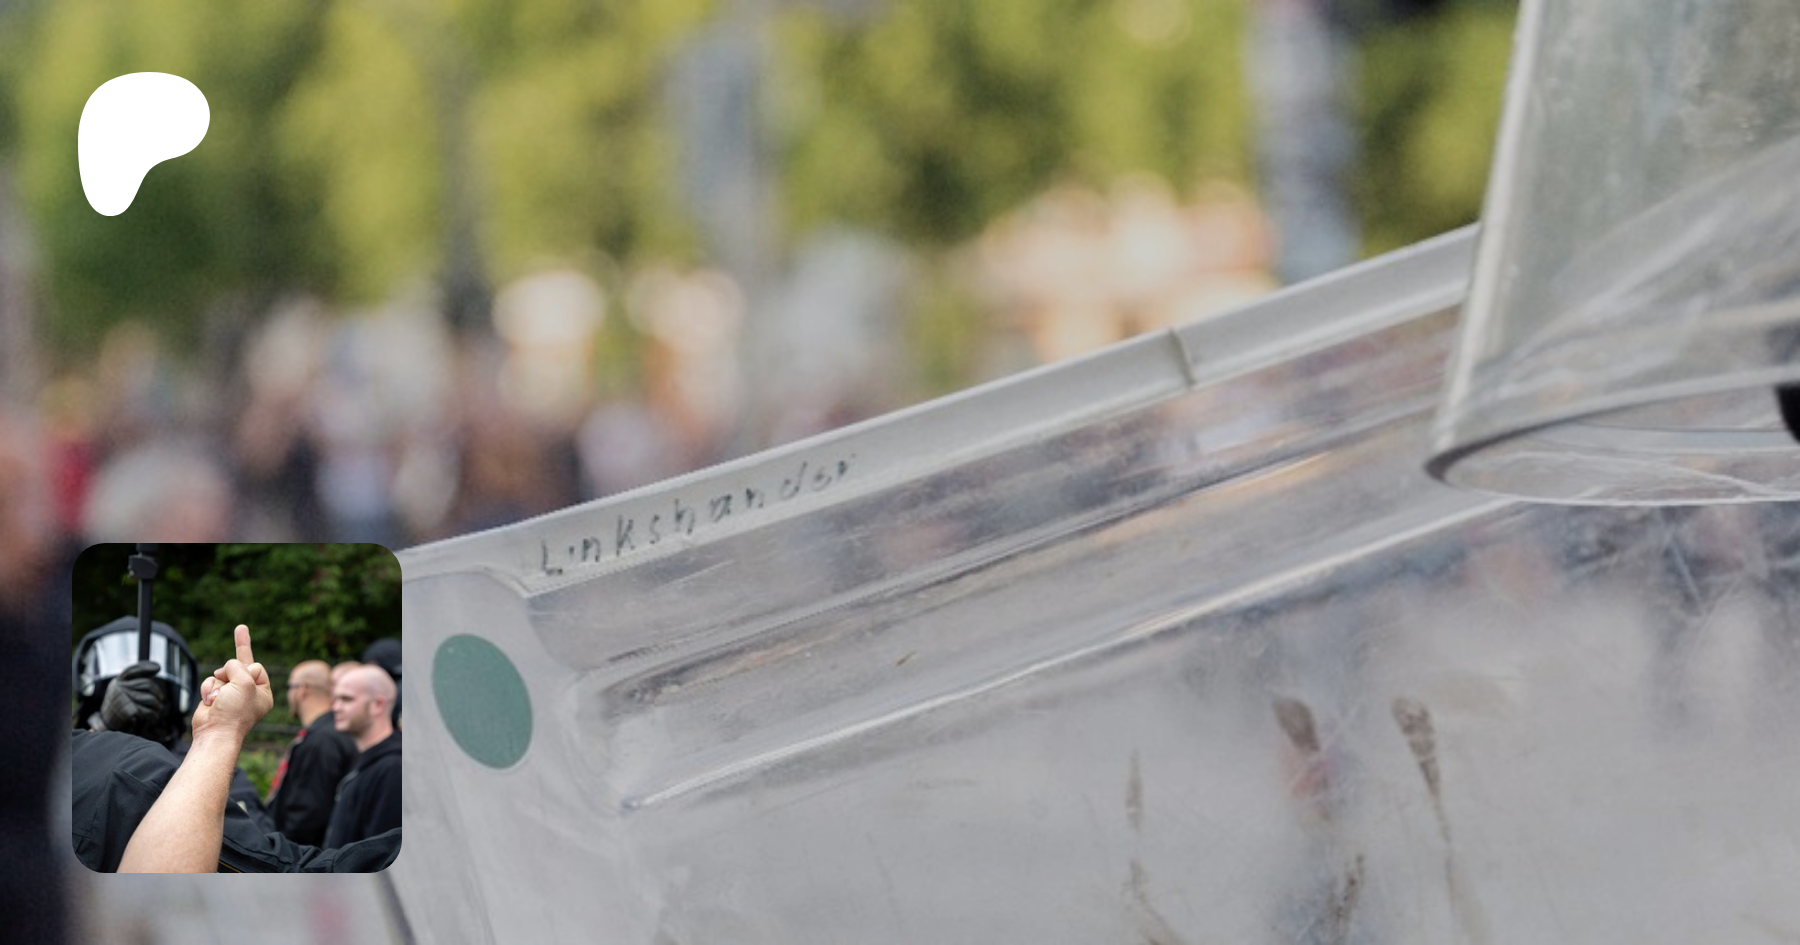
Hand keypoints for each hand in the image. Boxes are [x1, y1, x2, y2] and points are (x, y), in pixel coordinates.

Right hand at [100, 660, 165, 733]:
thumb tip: (157, 667)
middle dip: (158, 694)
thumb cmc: (119, 710)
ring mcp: (123, 699)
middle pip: (148, 685)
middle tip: (160, 701)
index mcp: (117, 683)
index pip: (132, 670)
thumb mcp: (122, 693)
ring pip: (151, 699)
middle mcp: (118, 688)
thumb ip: (134, 683)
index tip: (158, 667)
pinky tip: (152, 719)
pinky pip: (149, 712)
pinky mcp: (128, 711)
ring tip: (156, 711)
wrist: (107, 729)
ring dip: (157, 707)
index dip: (145, 667)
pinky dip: (153, 716)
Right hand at [191, 624, 273, 746]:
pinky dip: (208, 688)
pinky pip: (211, 682)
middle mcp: (248, 693)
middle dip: (233, 665)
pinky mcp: (215, 697)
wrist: (214, 733)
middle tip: (241, 628)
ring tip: (219, 698)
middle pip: (239, 667)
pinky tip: (210, 701)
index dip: (247, 666)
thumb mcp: (245, 683)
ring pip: (222, 674)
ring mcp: (230, 696)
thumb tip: (225, 669)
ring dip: (218, 682)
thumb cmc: (234, 712)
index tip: (243, 634)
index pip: (256, 667)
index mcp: (262, 692)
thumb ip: (238, 667)